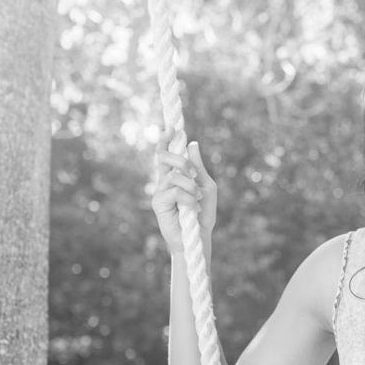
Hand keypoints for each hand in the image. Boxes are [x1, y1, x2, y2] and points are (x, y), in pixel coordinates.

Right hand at [150, 127, 217, 253]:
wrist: (199, 237)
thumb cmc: (203, 212)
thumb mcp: (206, 186)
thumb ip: (198, 167)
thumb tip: (192, 143)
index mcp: (175, 175)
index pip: (166, 153)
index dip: (165, 140)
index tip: (170, 128)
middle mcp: (164, 181)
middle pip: (164, 157)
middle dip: (181, 160)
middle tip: (193, 174)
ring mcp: (160, 192)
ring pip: (173, 176)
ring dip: (190, 186)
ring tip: (197, 199)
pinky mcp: (158, 203)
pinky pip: (174, 192)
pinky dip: (188, 198)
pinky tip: (193, 209)